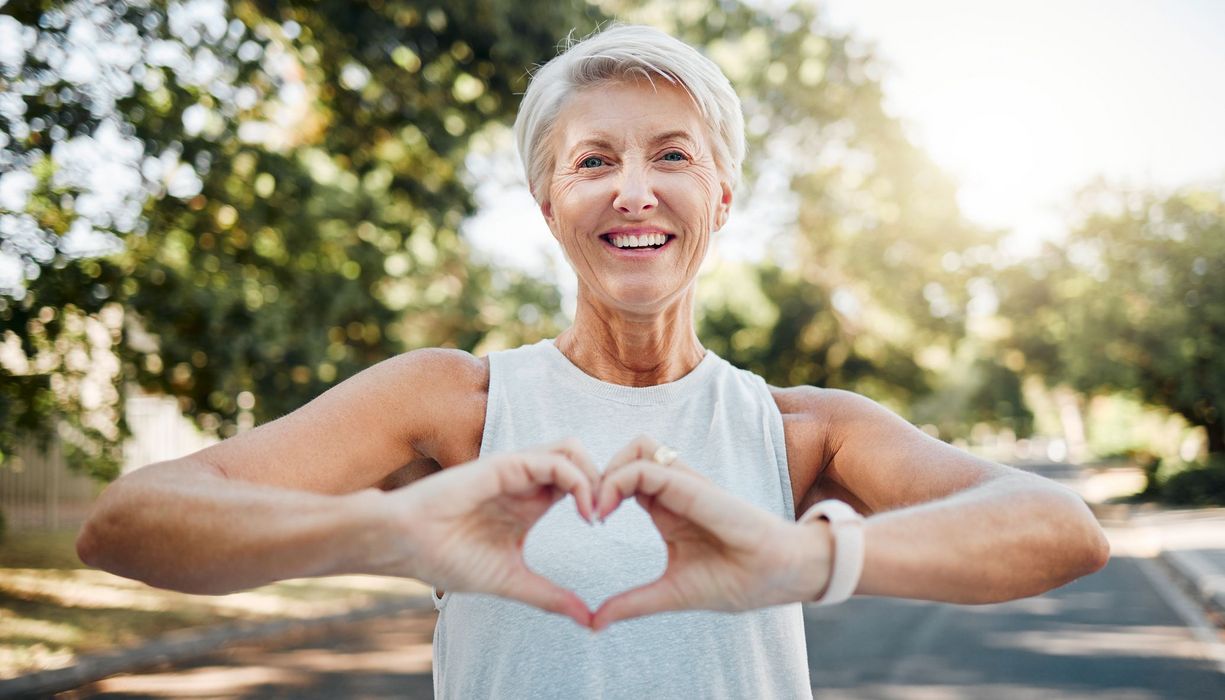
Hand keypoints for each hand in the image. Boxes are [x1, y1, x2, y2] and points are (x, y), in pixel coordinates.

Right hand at [393, 438, 598, 626]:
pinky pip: (554, 460)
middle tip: (608, 516)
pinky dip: (577, 480)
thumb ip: (550, 595)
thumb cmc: (447, 558)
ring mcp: (517, 470)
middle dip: (605, 481)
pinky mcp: (505, 465)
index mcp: (531, 503)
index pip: (579, 483)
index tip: (604, 529)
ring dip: (594, 476)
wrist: (406, 545)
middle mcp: (527, 481)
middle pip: (582, 460)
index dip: (600, 498)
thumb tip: (587, 619)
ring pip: (572, 450)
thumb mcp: (511, 580)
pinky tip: (582, 510)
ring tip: (595, 513)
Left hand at [590, 436, 832, 630]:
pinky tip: (607, 510)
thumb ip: (633, 603)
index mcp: (667, 509)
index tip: (588, 522)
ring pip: (637, 447)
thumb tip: (595, 622)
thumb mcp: (671, 593)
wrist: (780, 576)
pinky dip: (619, 479)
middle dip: (598, 474)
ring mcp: (685, 484)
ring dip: (609, 470)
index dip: (600, 492)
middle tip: (587, 511)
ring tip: (597, 508)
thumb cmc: (736, 581)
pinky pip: (648, 466)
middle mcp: (674, 490)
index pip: (625, 478)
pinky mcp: (693, 486)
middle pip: (627, 454)